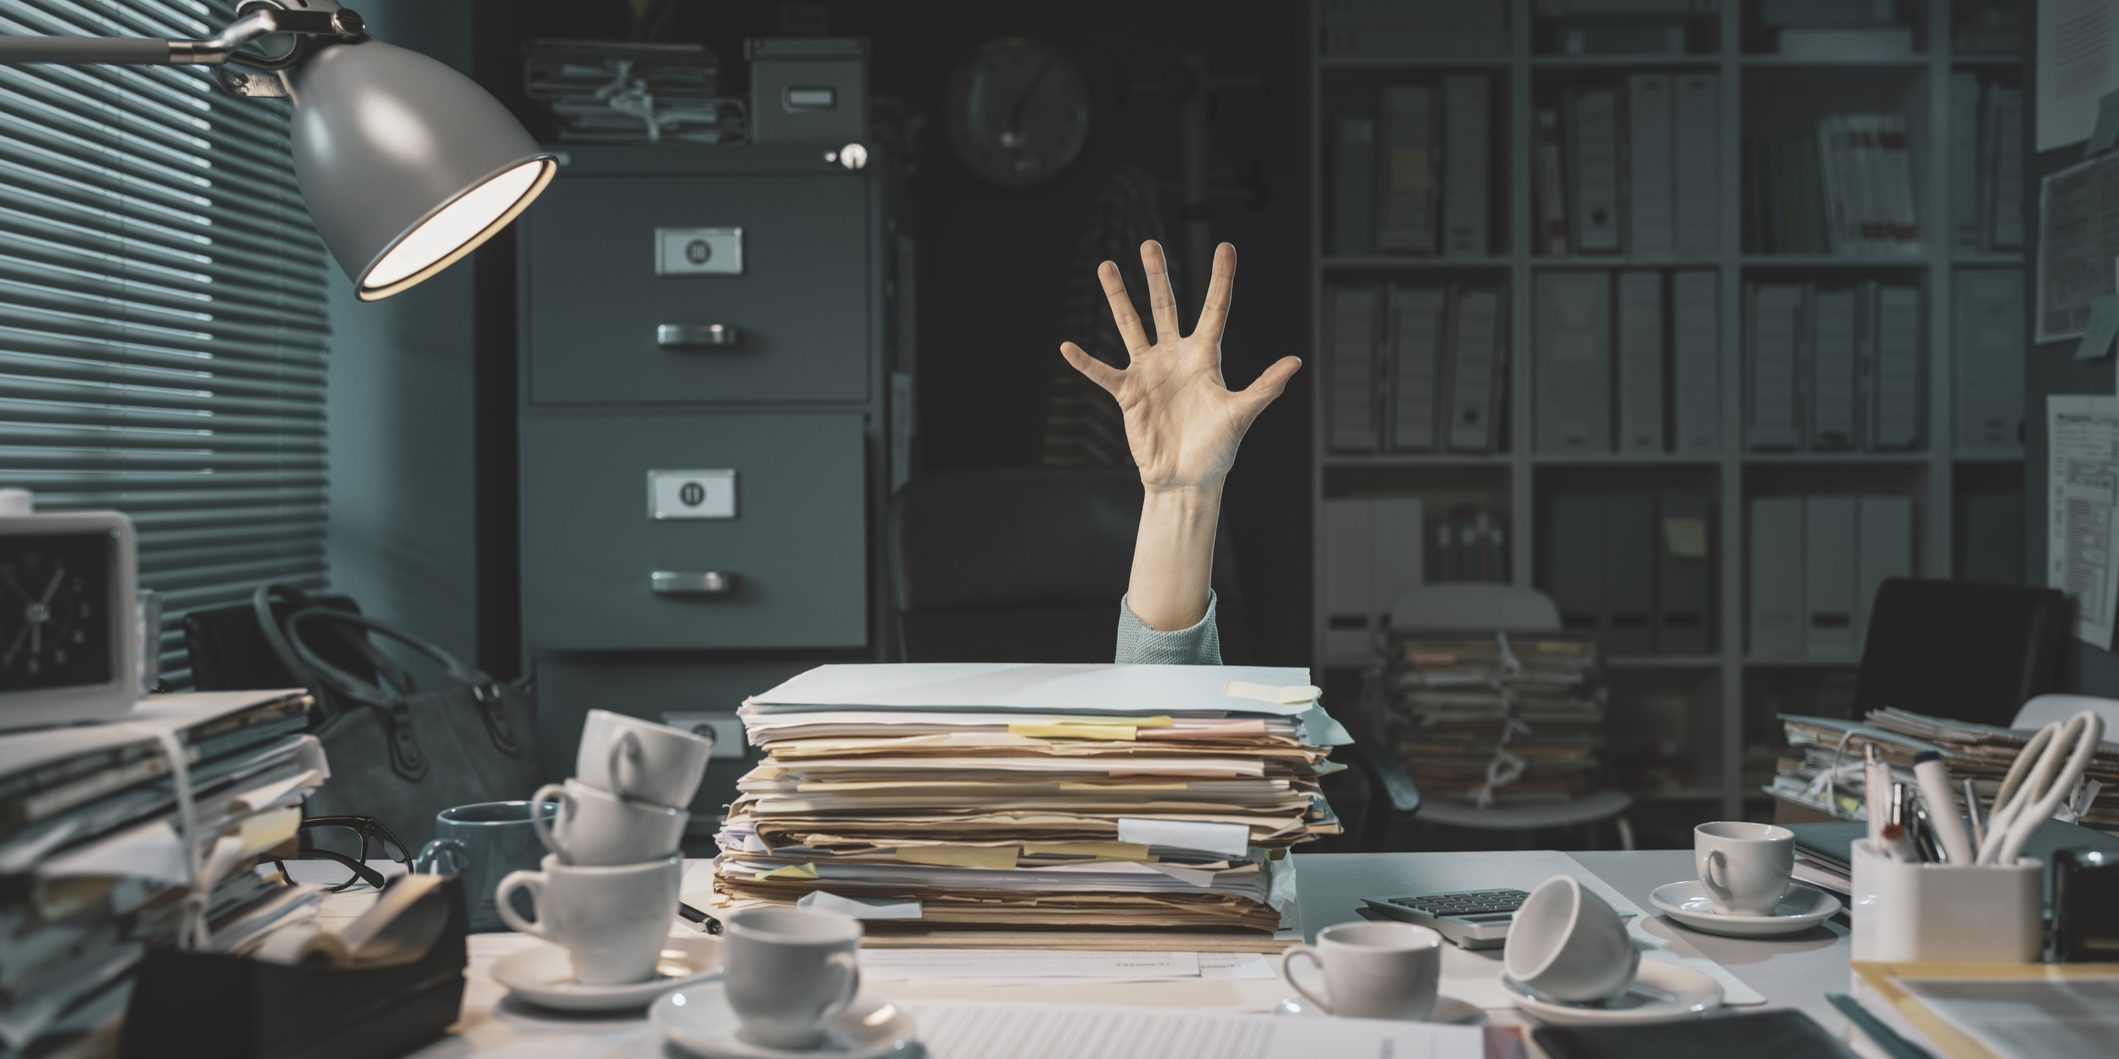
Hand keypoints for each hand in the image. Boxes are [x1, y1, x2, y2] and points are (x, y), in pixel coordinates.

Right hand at [1061, 241, 1300, 492]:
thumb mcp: (1241, 414)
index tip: (1226, 247)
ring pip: (1131, 326)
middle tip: (1149, 244)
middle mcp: (1175, 357)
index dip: (1221, 279)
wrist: (1187, 479)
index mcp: (1205, 357)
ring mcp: (1149, 372)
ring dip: (1117, 298)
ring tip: (1105, 266)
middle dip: (1157, 275)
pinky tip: (1067, 346)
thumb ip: (1264, 387)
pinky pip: (1102, 372)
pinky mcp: (1128, 393)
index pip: (1215, 310)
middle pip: (1164, 306)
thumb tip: (1295, 362)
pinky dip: (1085, 362)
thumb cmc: (1218, 449)